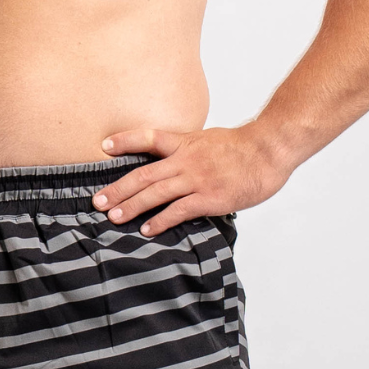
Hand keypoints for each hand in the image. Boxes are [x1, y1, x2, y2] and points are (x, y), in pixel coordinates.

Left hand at [92, 123, 294, 236]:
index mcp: (187, 143)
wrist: (270, 150)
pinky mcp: (209, 198)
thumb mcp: (212, 141)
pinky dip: (160, 221)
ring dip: (132, 206)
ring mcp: (197, 179)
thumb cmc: (245, 149)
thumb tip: (177, 164)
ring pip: (156, 193)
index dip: (125, 141)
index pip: (150, 138)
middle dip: (118, 188)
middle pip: (144, 173)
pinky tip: (147, 230)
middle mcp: (187, 160)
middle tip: (98, 201)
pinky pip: (178, 211)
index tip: (104, 146)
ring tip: (114, 217)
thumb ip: (192, 152)